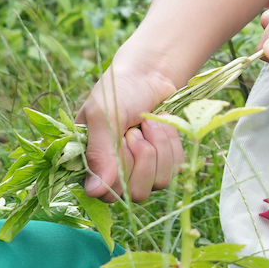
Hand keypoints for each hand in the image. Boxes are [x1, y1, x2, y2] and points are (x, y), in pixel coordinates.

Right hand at [76, 44, 184, 202]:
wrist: (149, 74)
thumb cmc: (119, 91)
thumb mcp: (103, 116)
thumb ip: (99, 153)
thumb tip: (94, 192)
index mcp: (92, 165)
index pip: (106, 193)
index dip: (119, 170)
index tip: (120, 139)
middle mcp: (117, 175)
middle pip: (136, 192)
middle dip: (141, 154)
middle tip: (134, 129)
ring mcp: (143, 172)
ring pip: (159, 182)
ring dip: (158, 146)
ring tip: (147, 123)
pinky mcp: (166, 165)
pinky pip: (176, 168)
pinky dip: (171, 142)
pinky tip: (160, 124)